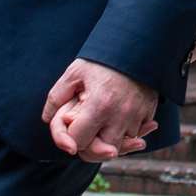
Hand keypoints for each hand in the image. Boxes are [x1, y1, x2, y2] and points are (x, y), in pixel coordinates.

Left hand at [41, 59, 157, 161]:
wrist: (136, 44)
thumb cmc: (102, 59)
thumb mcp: (75, 72)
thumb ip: (57, 96)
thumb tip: (47, 118)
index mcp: (99, 106)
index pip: (79, 142)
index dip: (71, 138)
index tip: (71, 127)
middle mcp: (120, 116)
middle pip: (102, 151)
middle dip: (91, 144)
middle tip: (86, 131)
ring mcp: (136, 116)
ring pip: (120, 145)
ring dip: (110, 139)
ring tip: (103, 123)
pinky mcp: (148, 114)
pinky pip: (136, 134)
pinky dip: (127, 132)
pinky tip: (119, 118)